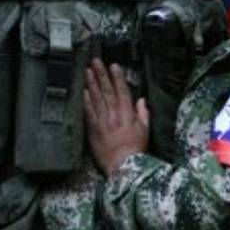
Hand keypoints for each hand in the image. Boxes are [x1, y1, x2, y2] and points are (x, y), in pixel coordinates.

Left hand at [83, 59, 149, 175]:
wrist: (124, 167)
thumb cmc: (136, 150)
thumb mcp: (145, 131)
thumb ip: (143, 114)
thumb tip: (141, 101)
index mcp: (128, 114)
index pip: (122, 91)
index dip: (117, 77)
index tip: (113, 65)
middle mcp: (114, 115)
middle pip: (106, 90)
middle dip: (101, 74)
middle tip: (96, 61)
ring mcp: (102, 122)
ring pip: (96, 98)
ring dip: (92, 83)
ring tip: (88, 71)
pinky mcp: (93, 131)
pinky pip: (89, 113)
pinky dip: (86, 101)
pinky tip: (83, 92)